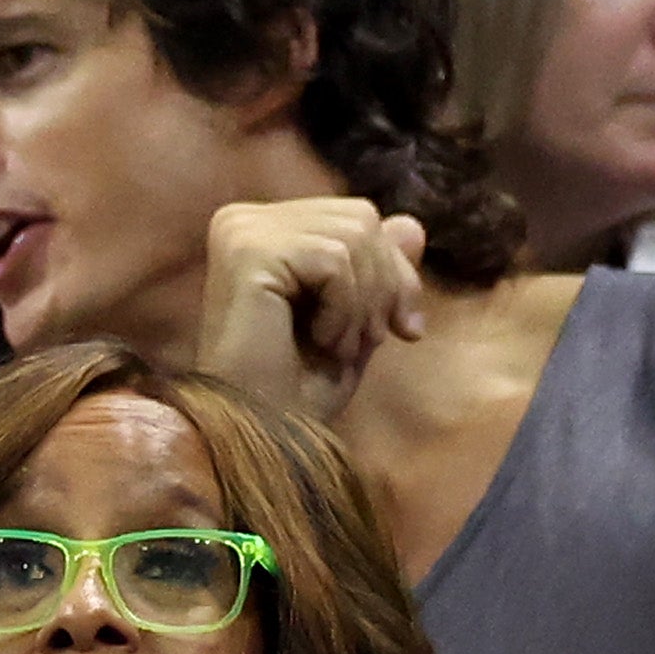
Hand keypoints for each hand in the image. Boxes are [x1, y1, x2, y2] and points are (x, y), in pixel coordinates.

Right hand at [195, 198, 426, 422]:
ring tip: (337, 346)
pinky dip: (343, 309)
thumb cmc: (296, 393)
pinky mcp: (247, 250)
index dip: (393, 273)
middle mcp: (244, 220)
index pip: (356, 217)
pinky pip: (334, 258)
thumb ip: (377, 270)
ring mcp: (241, 231)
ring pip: (353, 235)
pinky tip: (319, 341)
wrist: (260, 435)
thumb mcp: (354, 323)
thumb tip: (413, 223)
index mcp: (262, 230)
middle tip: (366, 343)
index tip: (408, 331)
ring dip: (362, 305)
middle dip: (383, 288)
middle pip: (361, 218)